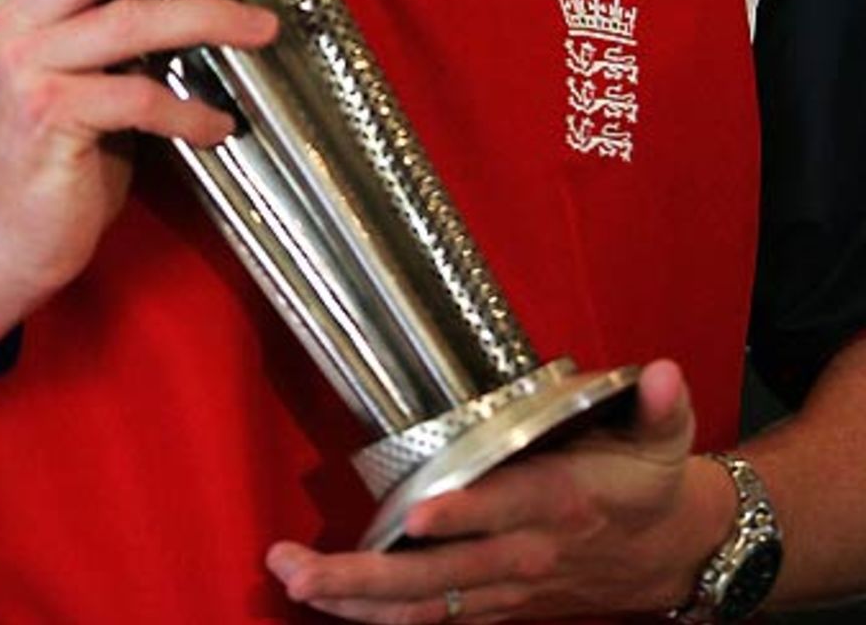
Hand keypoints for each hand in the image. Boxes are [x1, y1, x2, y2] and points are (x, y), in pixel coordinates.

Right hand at [0, 0, 277, 348]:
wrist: (12, 243)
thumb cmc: (60, 151)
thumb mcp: (76, 74)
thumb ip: (110, 23)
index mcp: (16, 5)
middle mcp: (16, 25)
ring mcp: (29, 70)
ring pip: (134, 21)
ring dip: (211, 23)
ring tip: (261, 30)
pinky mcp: (51, 117)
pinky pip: (142, 97)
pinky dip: (193, 111)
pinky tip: (220, 125)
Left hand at [266, 360, 728, 621]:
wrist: (675, 555)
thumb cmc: (653, 483)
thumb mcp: (665, 438)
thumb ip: (658, 405)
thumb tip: (661, 371)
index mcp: (562, 502)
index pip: (506, 509)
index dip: (465, 514)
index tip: (417, 514)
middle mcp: (526, 552)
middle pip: (440, 574)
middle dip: (365, 575)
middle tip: (299, 564)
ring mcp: (507, 586)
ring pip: (425, 604)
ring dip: (356, 599)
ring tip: (294, 579)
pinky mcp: (499, 604)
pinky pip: (434, 619)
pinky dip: (383, 617)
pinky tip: (331, 603)